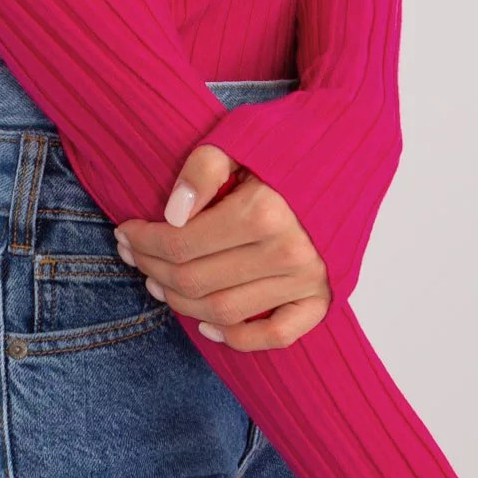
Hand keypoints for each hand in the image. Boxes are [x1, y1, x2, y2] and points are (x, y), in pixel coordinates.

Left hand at [112, 144, 330, 349]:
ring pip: (224, 312)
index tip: (125, 231)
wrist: (351, 148)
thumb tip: (172, 215)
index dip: (144, 241)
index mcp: (264, 212)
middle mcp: (287, 253)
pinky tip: (209, 328)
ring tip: (157, 283)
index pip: (181, 243)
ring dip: (181, 304)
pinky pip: (277, 336)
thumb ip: (202, 169)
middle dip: (153, 269)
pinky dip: (240, 340)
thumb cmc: (289, 141)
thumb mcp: (240, 137)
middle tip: (132, 255)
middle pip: (195, 281)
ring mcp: (307, 280)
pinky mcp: (323, 297)